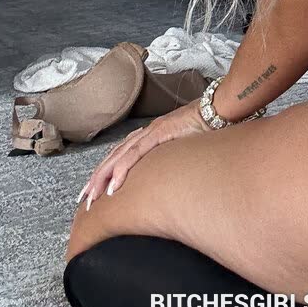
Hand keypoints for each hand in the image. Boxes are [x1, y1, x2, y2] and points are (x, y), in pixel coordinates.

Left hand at [77, 98, 211, 210]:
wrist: (223, 107)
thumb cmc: (211, 126)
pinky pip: (137, 154)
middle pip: (114, 156)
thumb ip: (178, 158)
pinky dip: (123, 169)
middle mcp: (148, 132)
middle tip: (84, 199)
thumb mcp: (189, 147)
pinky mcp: (161, 132)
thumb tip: (176, 176)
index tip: (96, 189)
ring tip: (92, 196)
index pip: (122, 154)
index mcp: (153, 135)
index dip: (107, 171)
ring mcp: (153, 131)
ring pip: (119, 156)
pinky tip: (113, 185)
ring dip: (103, 177)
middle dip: (97, 178)